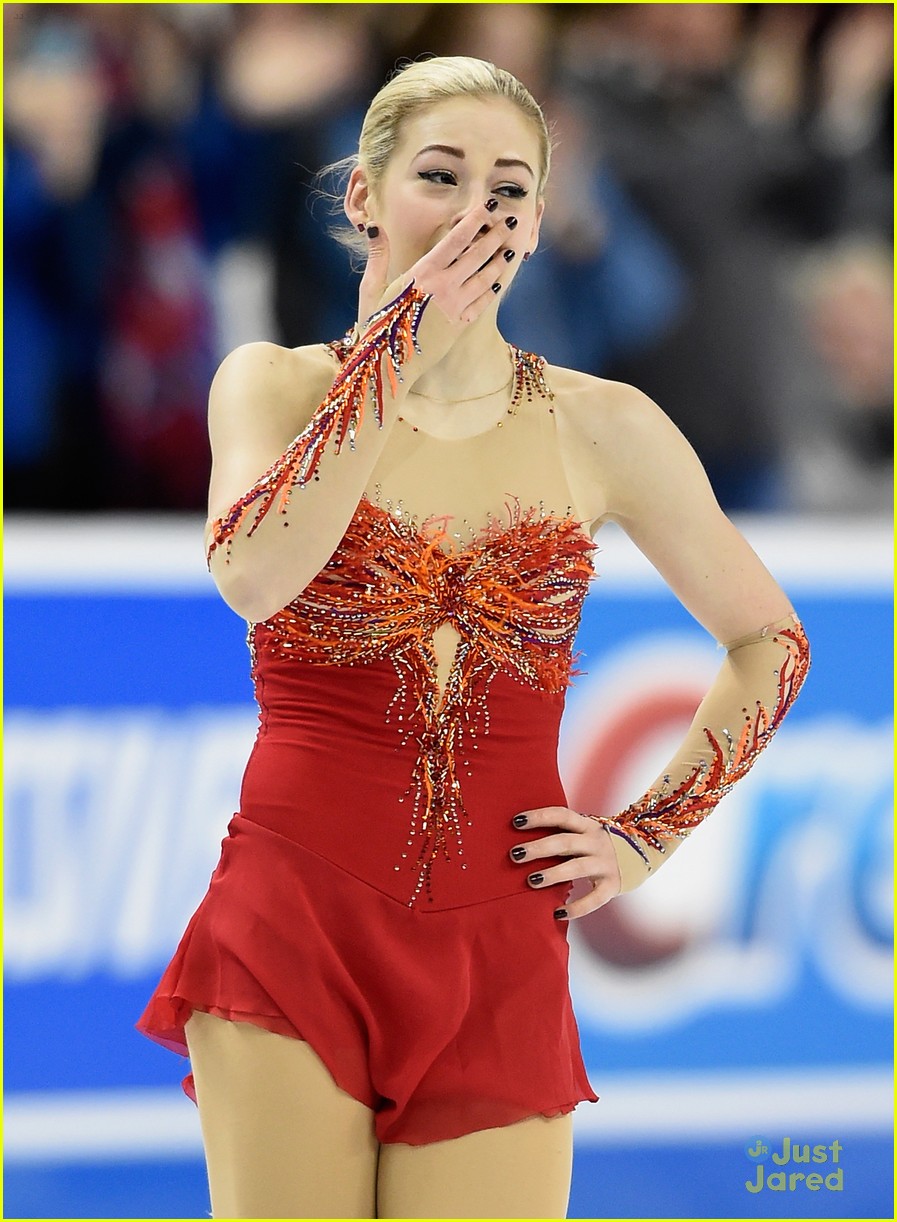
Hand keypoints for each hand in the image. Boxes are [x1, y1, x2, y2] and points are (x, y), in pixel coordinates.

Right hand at [358, 201, 517, 334]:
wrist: (389, 365)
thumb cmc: (376, 326)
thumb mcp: (371, 288)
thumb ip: (378, 256)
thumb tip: (374, 226)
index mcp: (422, 273)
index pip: (455, 239)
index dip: (475, 220)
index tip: (488, 206)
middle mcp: (443, 287)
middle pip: (476, 255)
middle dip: (495, 235)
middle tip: (510, 221)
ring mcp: (454, 307)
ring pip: (484, 277)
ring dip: (499, 261)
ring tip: (510, 248)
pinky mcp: (459, 326)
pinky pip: (481, 303)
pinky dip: (491, 290)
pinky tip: (497, 282)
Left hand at [508, 807, 621, 919]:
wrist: (646, 851)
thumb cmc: (601, 844)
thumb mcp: (586, 832)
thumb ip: (564, 834)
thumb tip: (523, 842)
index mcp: (587, 825)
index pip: (561, 815)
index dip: (539, 817)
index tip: (516, 821)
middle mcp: (597, 842)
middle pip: (565, 842)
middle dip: (538, 848)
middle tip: (515, 854)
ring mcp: (606, 863)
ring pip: (577, 867)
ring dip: (552, 874)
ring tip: (530, 881)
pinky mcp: (613, 885)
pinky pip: (594, 898)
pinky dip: (577, 907)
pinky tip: (558, 912)